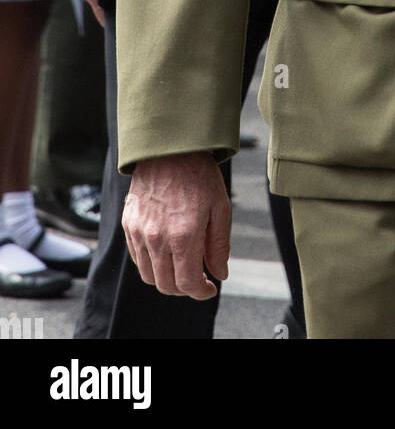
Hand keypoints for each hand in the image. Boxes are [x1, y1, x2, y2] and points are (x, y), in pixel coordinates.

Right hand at [122, 152, 230, 298]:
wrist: (170, 148)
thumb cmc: (199, 175)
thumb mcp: (220, 207)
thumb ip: (219, 245)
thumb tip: (220, 274)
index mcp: (183, 235)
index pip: (187, 283)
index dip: (200, 292)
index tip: (210, 287)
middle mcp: (157, 238)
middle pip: (166, 285)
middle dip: (184, 289)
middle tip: (198, 279)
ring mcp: (139, 232)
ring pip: (148, 275)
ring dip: (166, 279)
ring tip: (182, 267)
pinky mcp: (128, 224)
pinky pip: (137, 257)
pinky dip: (151, 263)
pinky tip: (166, 252)